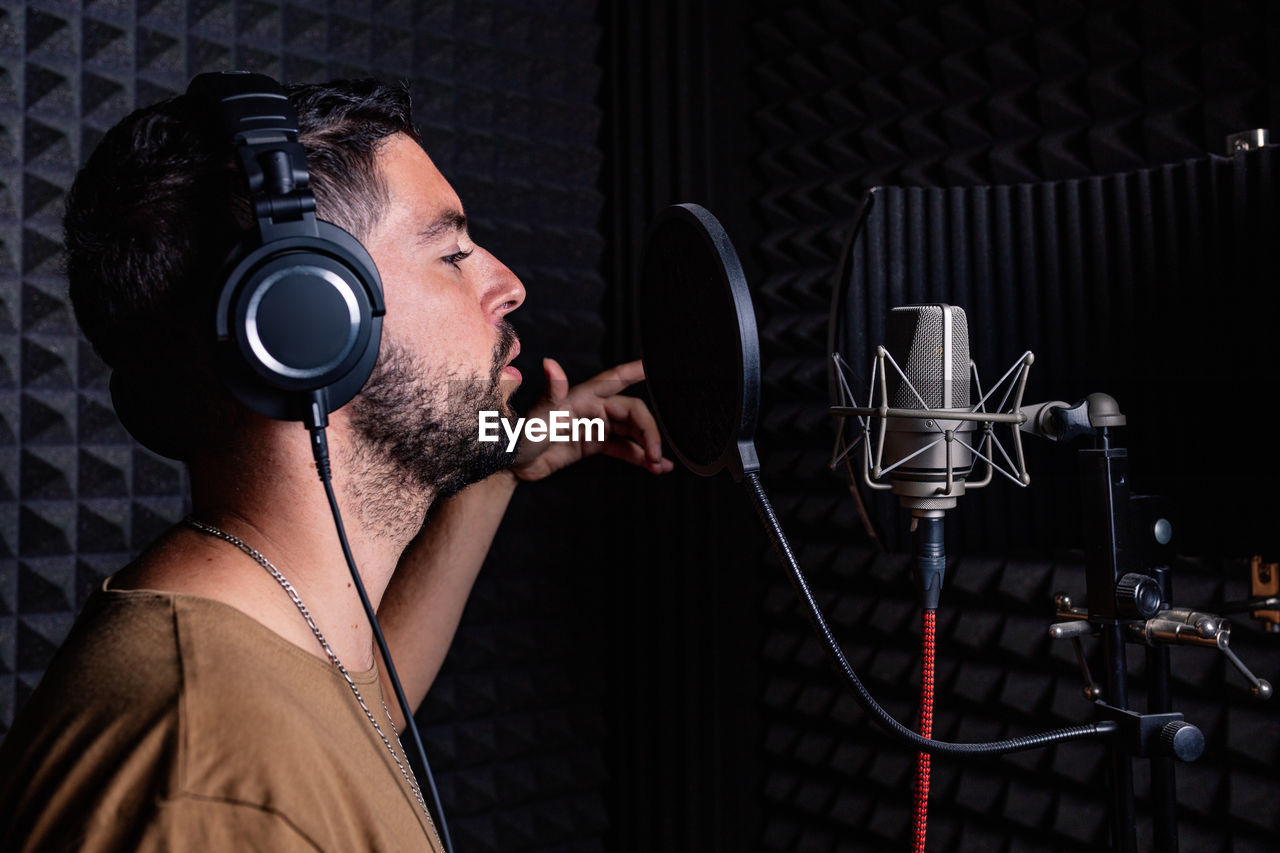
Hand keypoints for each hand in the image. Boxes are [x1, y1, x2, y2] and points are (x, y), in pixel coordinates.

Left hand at [509, 358, 674, 482]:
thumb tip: (552, 364)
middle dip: (649, 431)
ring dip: (647, 447)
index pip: (614, 380)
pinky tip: (656, 468)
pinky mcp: (594, 446)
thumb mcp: (537, 417)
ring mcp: (595, 427)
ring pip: (631, 432)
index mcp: (581, 396)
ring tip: (660, 465)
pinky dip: (639, 457)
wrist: (511, 466)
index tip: (654, 368)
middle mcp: (592, 408)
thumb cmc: (519, 436)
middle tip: (657, 454)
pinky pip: (623, 449)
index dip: (634, 372)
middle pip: (632, 413)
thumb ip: (551, 393)